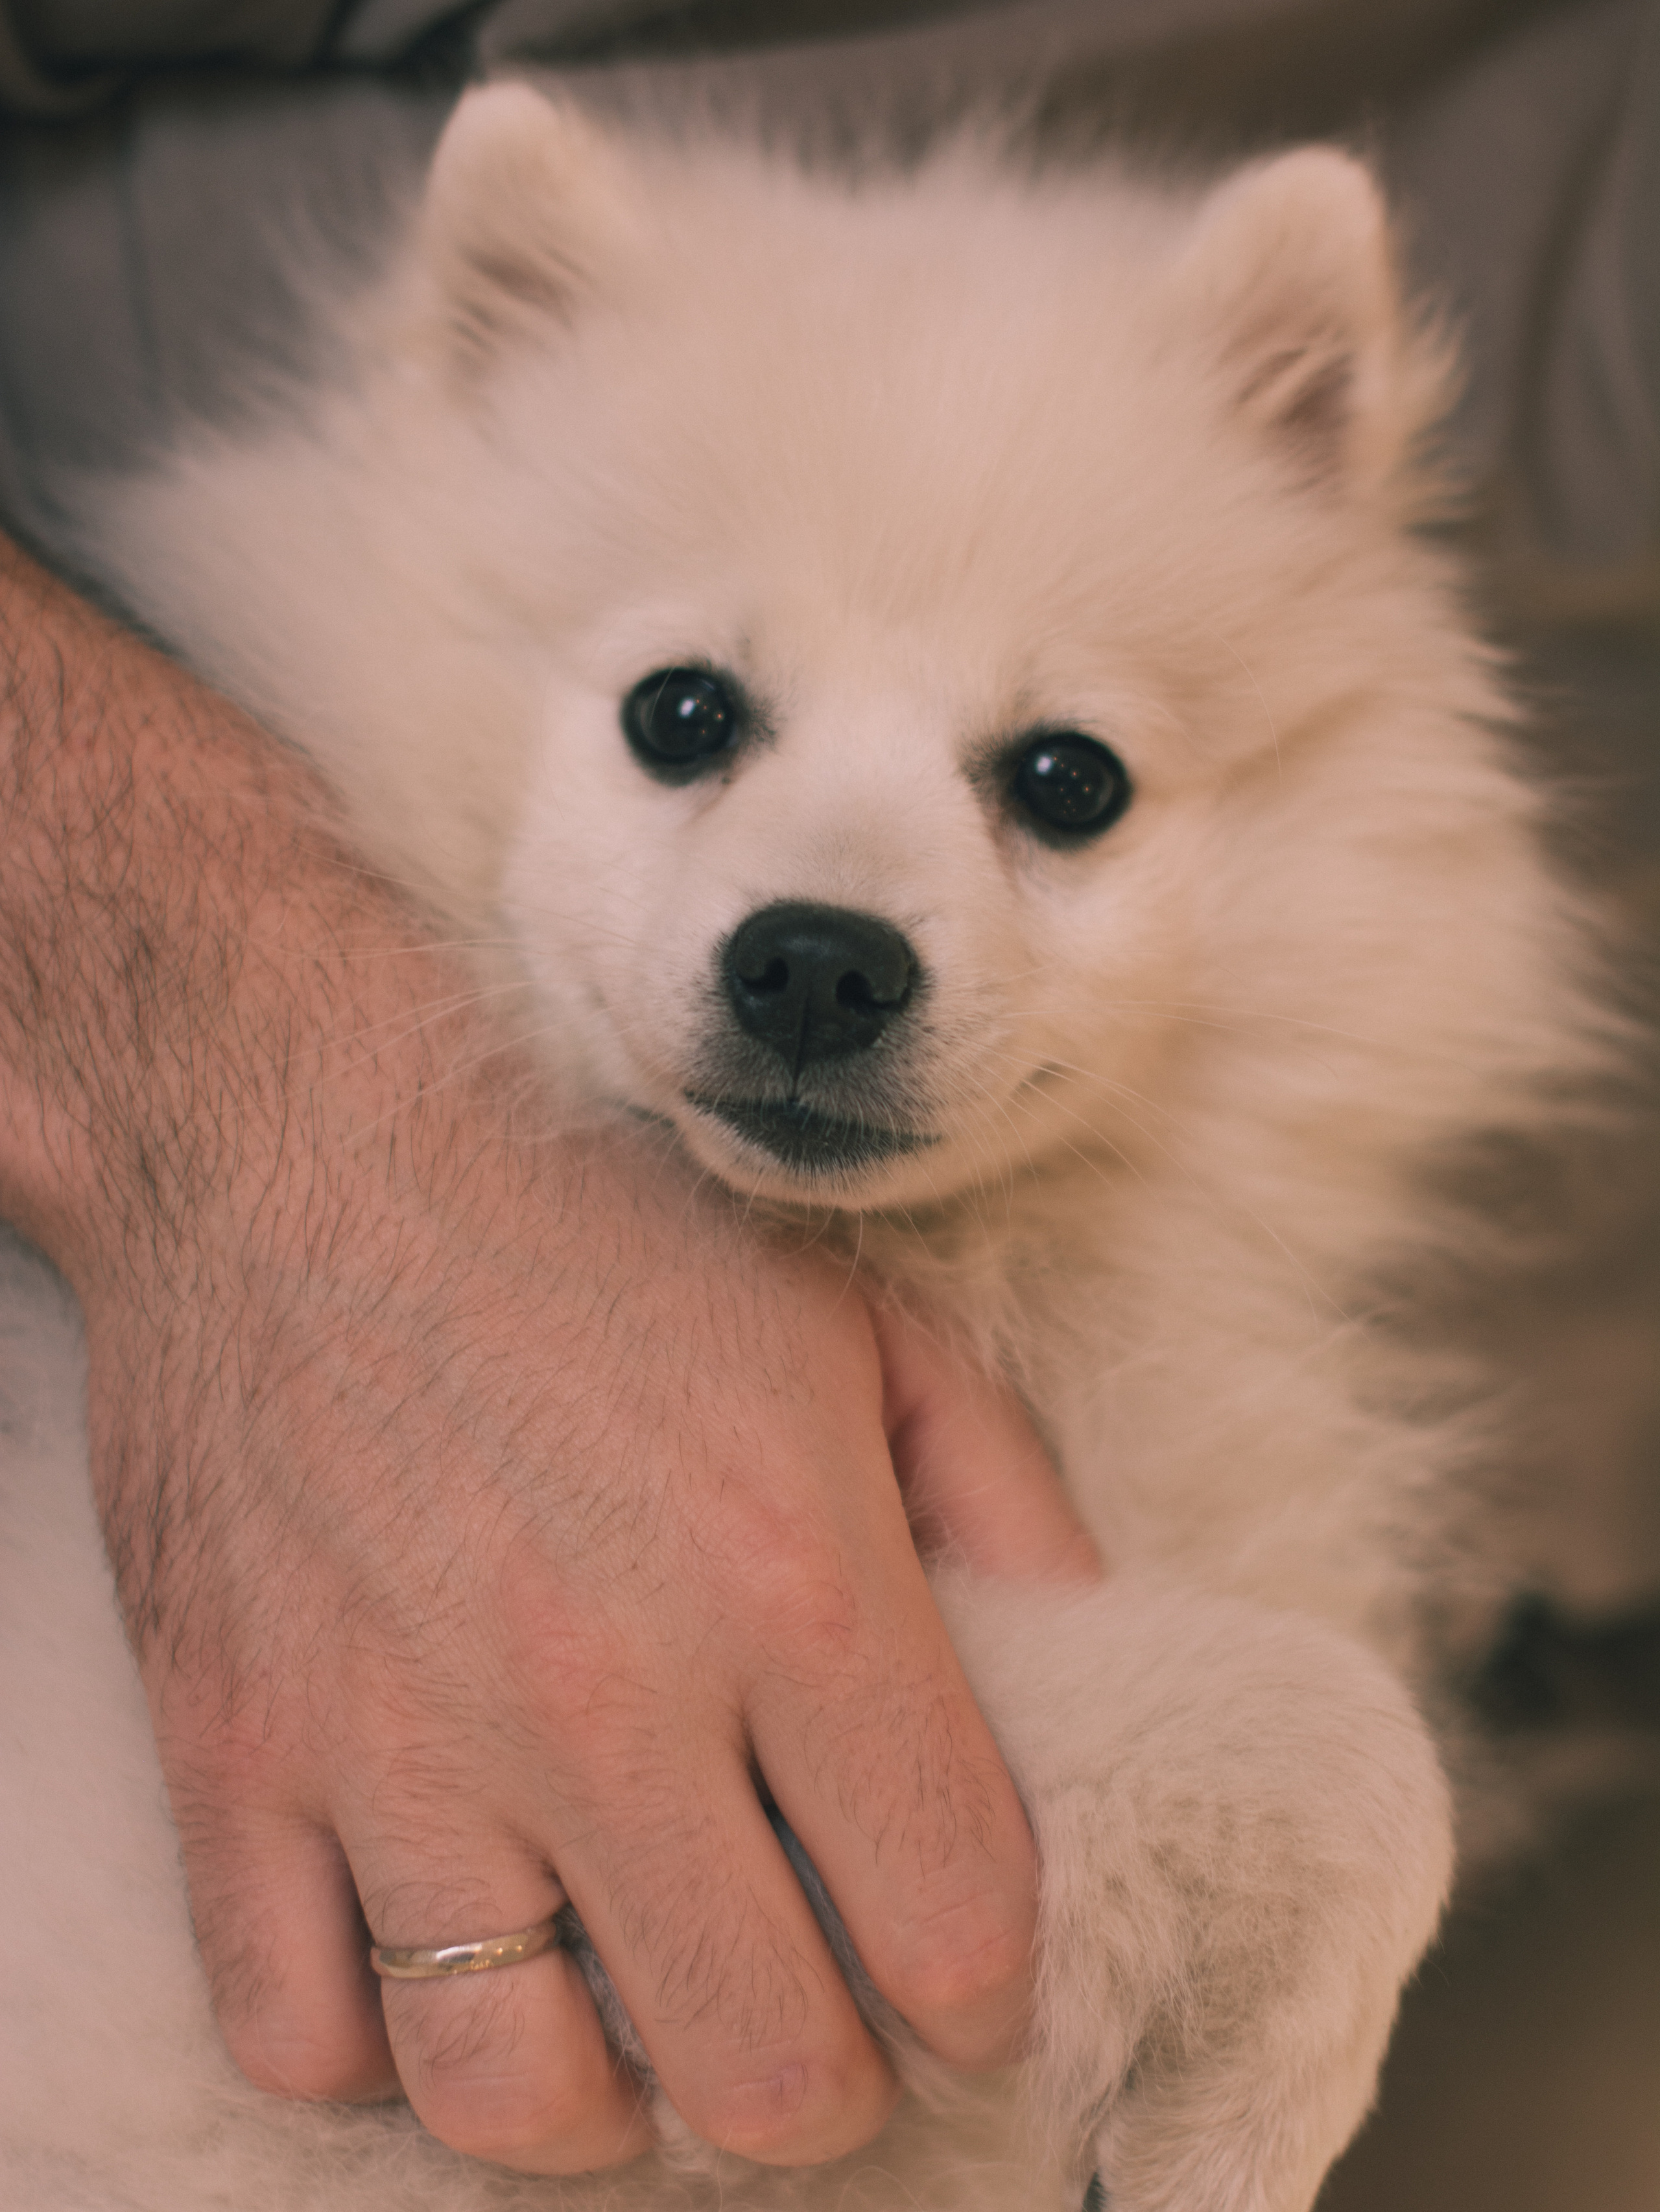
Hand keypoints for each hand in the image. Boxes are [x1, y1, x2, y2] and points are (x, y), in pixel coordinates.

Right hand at [0, 539, 1099, 2174]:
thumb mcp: (854, 1316)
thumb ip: (1003, 1506)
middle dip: (818, 2084)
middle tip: (810, 2017)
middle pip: (759, 2069)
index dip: (984, 1991)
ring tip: (627, 2010)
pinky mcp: (234, 1746)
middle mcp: (601, 1690)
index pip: (952, 1926)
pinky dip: (379, 2042)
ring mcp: (396, 1738)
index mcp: (791, 1578)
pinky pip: (299, 2030)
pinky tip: (442, 1949)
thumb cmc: (592, 1213)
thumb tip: (1091, 1678)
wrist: (296, 1119)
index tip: (957, 1975)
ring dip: (602, 2100)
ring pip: (516, 2103)